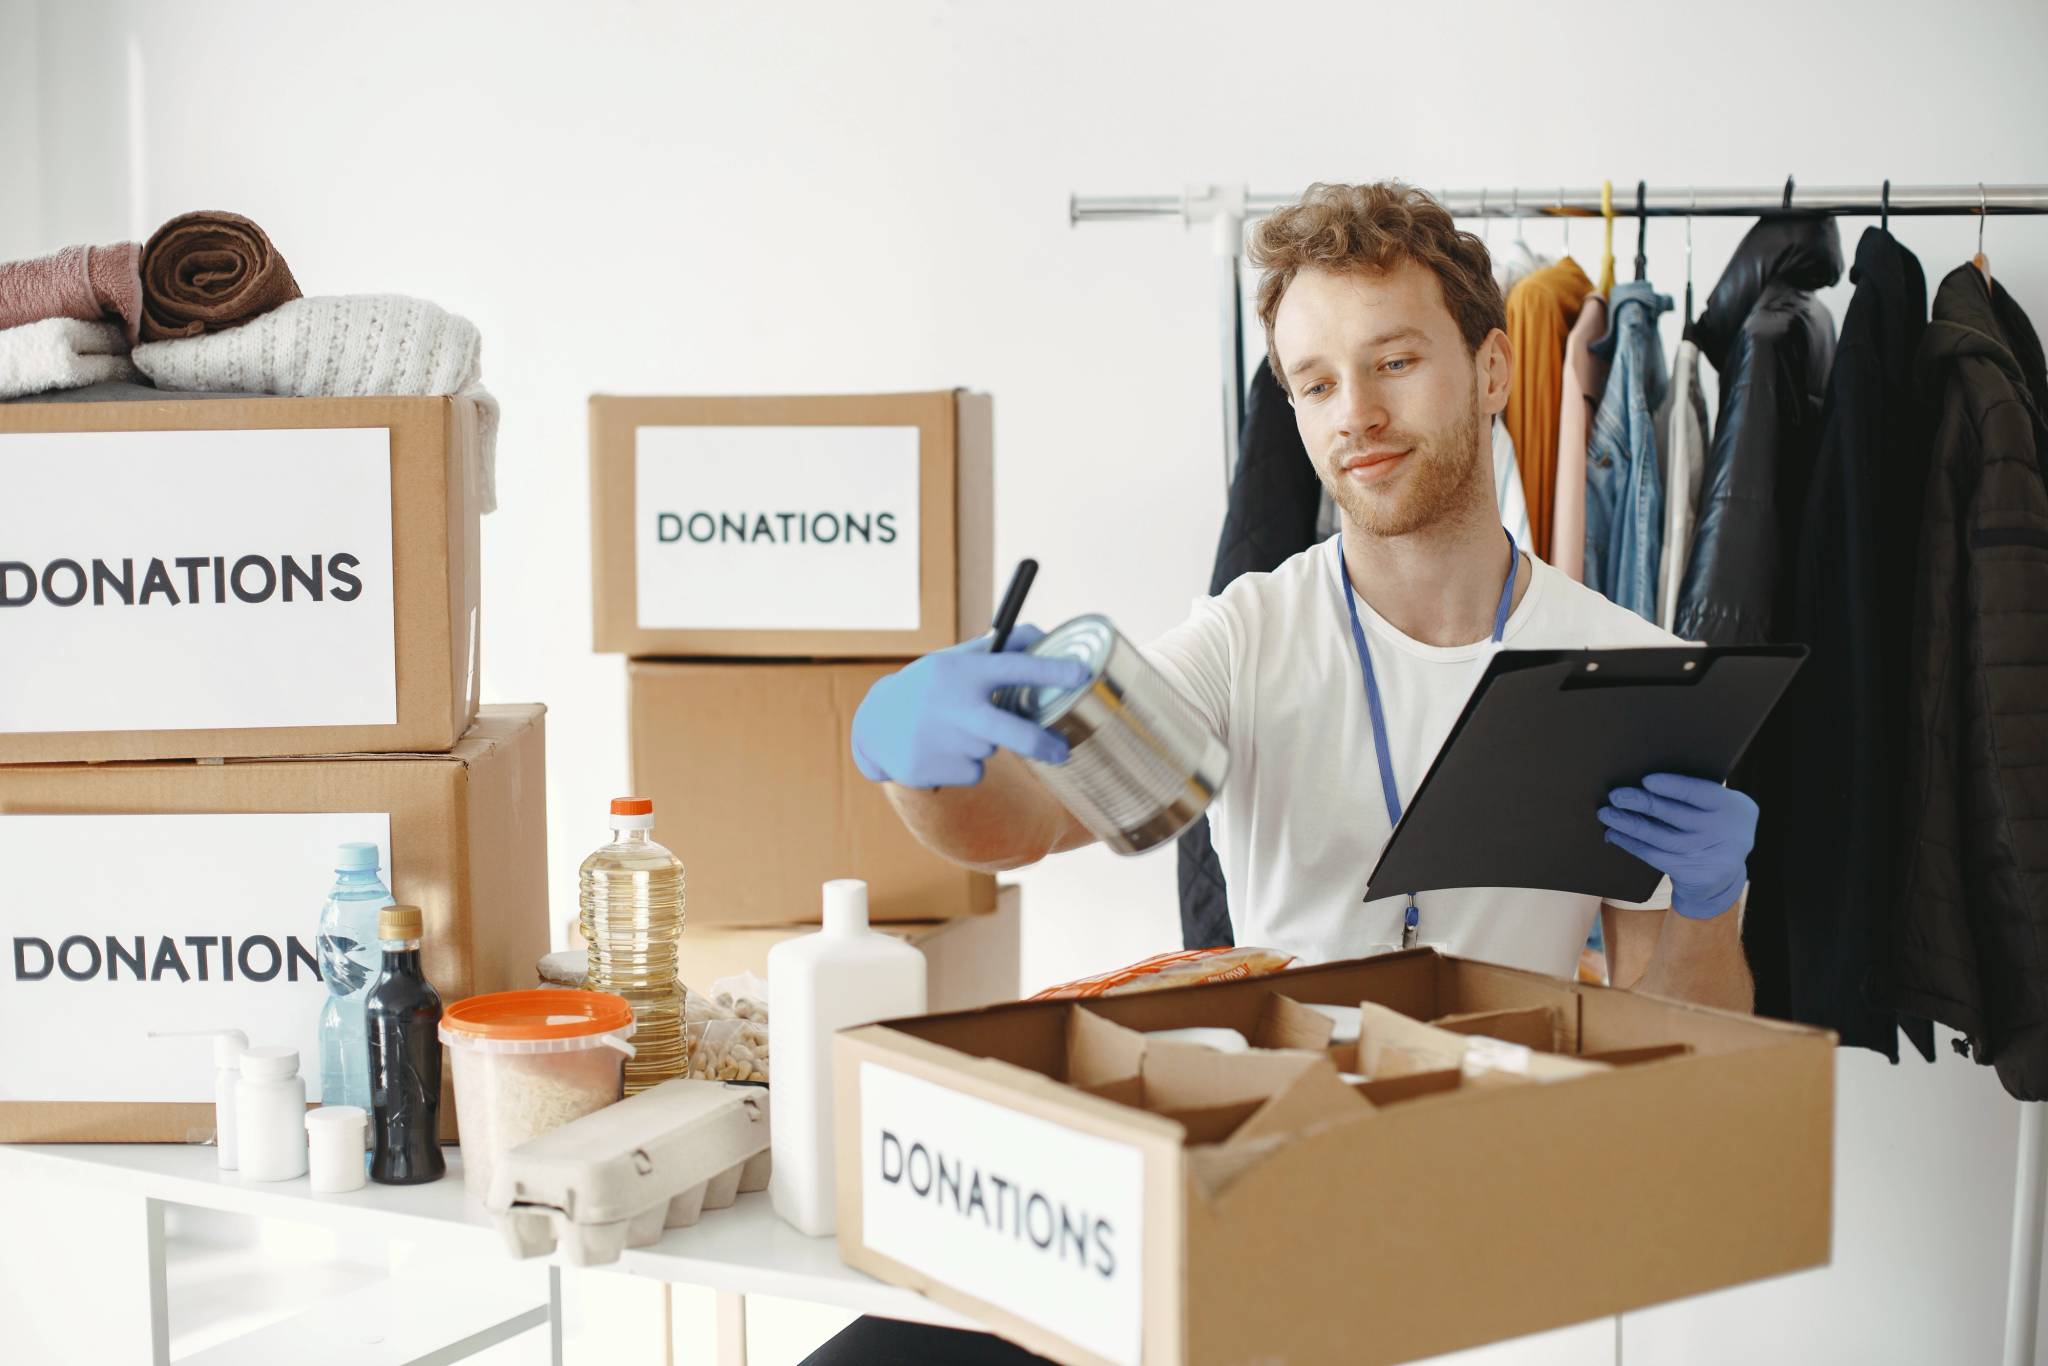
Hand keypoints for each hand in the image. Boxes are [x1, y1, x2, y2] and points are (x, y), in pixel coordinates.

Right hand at [850, 626, 1090, 788]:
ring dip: (985, 745)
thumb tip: (1041, 632)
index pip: (1012, 668)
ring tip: (953, 730)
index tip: (1081, 673)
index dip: (1049, 671)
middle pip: (1011, 733)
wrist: (874, 724)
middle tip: (1062, 751)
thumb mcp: (957, 661)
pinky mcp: (927, 770)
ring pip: (990, 752)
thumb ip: (999, 648)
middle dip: (1042, 744)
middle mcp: (950, 706)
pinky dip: (965, 765)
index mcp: (960, 672)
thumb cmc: (929, 687)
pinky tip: (941, 750)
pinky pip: (972, 773)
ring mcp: (938, 741)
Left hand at [1597, 773, 1756, 919]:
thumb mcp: (1717, 809)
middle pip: (1676, 815)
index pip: (1702, 793)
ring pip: (1661, 837)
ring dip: (1630, 824)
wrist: (1723, 878)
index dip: (1674, 787)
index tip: (1647, 781)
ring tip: (1607, 814)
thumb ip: (1694, 793)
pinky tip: (1615, 834)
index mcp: (1734, 807)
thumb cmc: (1711, 828)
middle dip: (1643, 804)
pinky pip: (1655, 856)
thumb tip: (1645, 781)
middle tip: (1616, 795)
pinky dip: (1631, 844)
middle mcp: (1726, 832)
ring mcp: (1710, 856)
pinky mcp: (1694, 876)